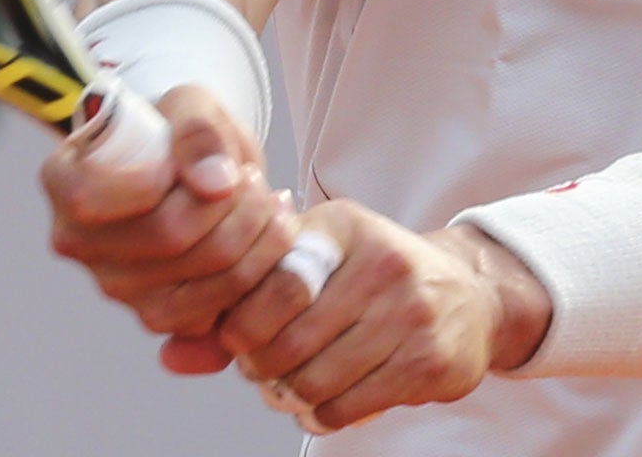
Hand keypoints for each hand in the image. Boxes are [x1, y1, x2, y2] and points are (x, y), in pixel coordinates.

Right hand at [41, 85, 301, 344]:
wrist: (191, 165)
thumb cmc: (177, 128)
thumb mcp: (189, 103)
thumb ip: (198, 132)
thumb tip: (215, 182)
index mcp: (65, 181)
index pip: (112, 197)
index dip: (171, 182)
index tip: (209, 163)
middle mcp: (78, 242)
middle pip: (171, 239)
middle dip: (235, 207)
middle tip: (256, 180)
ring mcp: (115, 286)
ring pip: (203, 281)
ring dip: (256, 240)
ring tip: (270, 203)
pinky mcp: (157, 317)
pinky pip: (218, 314)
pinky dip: (259, 277)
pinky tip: (268, 239)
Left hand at [214, 202, 552, 433]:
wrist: (468, 293)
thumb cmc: (373, 276)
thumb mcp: (319, 256)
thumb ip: (248, 296)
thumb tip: (173, 355)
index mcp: (346, 227)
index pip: (276, 281)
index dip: (242, 322)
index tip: (238, 337)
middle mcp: (383, 262)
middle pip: (291, 340)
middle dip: (261, 366)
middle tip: (260, 370)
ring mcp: (412, 313)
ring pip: (317, 380)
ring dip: (290, 394)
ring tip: (289, 386)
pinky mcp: (431, 361)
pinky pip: (351, 406)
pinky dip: (323, 413)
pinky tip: (322, 401)